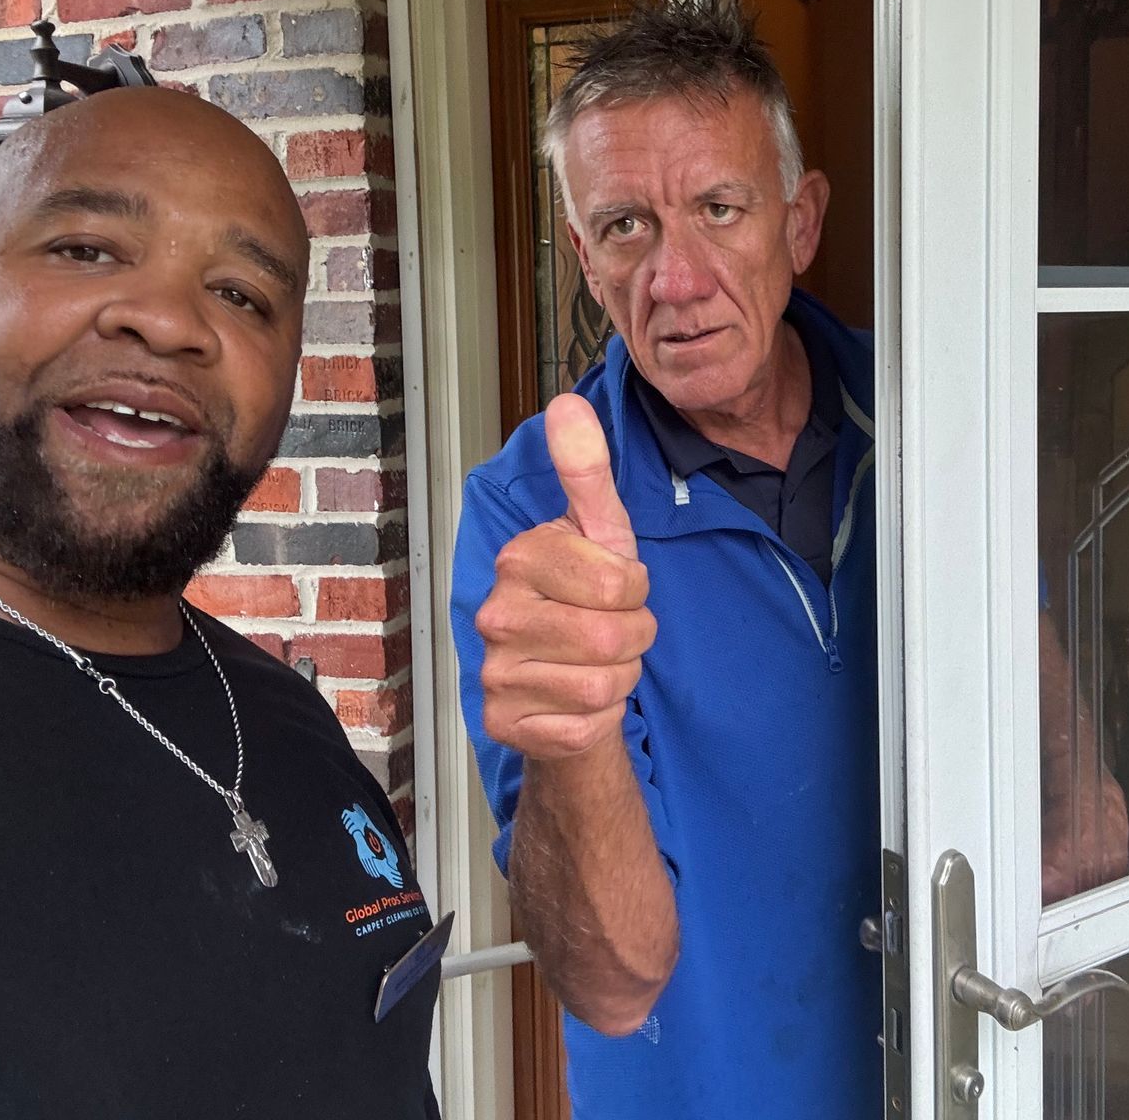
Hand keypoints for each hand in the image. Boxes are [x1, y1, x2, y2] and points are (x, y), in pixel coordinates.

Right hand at [475, 394, 655, 760]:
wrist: (565, 678)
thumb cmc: (588, 598)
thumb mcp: (600, 530)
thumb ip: (587, 469)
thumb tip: (568, 402)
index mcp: (519, 558)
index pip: (620, 582)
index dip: (635, 590)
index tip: (615, 588)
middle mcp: (494, 613)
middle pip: (614, 638)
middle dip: (634, 637)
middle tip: (611, 629)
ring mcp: (493, 672)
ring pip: (604, 685)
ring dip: (619, 677)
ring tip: (596, 662)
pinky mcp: (504, 724)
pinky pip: (586, 726)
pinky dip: (599, 717)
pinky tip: (577, 699)